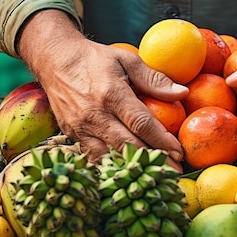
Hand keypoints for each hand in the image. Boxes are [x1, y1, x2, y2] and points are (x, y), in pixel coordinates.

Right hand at [17, 10, 187, 170]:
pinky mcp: (72, 136)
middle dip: (153, 162)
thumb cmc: (95, 59)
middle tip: (174, 173)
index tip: (179, 153)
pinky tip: (127, 174)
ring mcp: (81, 128)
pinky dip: (112, 167)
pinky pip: (94, 158)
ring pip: (110, 158)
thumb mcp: (127, 60)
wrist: (54, 60)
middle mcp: (95, 115)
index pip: (142, 124)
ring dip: (133, 169)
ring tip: (154, 178)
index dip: (162, 142)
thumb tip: (182, 93)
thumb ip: (154, 78)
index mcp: (112, 94)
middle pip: (128, 146)